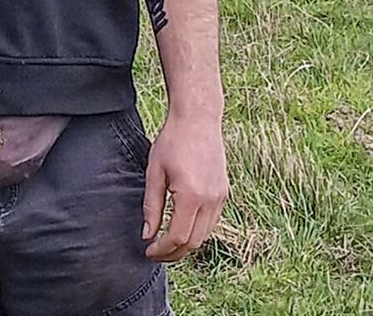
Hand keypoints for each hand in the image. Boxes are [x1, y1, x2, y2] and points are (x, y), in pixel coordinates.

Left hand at [142, 108, 228, 261]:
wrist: (198, 119)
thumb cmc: (172, 141)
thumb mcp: (154, 172)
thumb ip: (151, 206)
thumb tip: (148, 235)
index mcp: (191, 196)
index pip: (177, 237)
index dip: (162, 250)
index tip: (148, 251)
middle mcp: (210, 200)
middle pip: (193, 242)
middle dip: (174, 253)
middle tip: (156, 253)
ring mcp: (220, 196)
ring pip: (205, 235)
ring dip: (186, 244)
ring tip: (167, 243)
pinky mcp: (224, 192)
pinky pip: (212, 222)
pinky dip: (197, 230)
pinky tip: (182, 226)